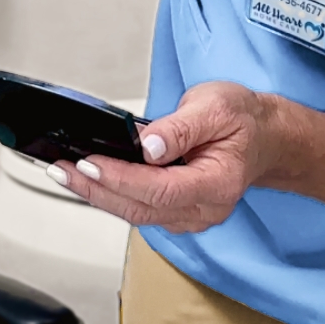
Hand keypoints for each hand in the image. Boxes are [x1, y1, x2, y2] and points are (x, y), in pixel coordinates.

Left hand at [55, 81, 276, 233]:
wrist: (264, 138)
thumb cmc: (243, 121)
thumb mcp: (216, 107)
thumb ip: (180, 128)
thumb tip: (147, 145)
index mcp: (217, 184)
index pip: (161, 190)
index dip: (121, 179)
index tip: (90, 163)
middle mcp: (203, 209)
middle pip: (140, 208)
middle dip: (95, 190)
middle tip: (60, 170)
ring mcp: (190, 216)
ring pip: (135, 213)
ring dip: (96, 194)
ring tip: (63, 174)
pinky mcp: (176, 212)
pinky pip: (138, 209)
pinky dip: (110, 195)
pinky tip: (88, 179)